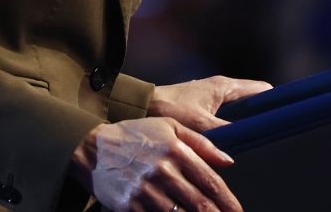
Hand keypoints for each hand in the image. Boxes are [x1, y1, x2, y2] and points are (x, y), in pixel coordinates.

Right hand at [70, 117, 240, 211]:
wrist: (93, 148)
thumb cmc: (134, 136)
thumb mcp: (169, 127)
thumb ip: (201, 142)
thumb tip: (228, 160)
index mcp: (175, 151)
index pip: (210, 182)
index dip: (228, 201)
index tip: (238, 211)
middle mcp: (162, 172)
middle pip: (200, 204)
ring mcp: (145, 191)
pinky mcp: (131, 206)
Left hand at [148, 76, 272, 132]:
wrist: (144, 106)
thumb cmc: (170, 109)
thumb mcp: (200, 124)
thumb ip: (225, 133)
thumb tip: (246, 144)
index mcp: (225, 86)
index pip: (262, 90)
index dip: (277, 101)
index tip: (288, 114)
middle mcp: (222, 87)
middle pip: (254, 99)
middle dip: (265, 113)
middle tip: (276, 131)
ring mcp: (214, 95)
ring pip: (242, 107)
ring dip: (250, 120)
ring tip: (260, 137)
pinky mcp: (206, 105)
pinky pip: (230, 113)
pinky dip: (237, 123)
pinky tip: (236, 139)